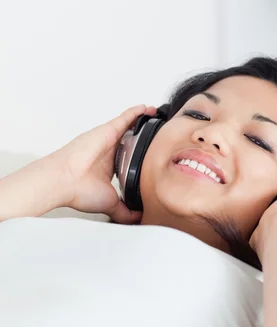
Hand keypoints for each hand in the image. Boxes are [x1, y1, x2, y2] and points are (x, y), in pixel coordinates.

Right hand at [49, 104, 155, 223]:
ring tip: (158, 117)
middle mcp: (109, 152)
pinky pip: (125, 118)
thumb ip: (125, 211)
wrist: (65, 179)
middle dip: (146, 137)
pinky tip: (148, 108)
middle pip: (132, 140)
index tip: (155, 154)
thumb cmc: (79, 191)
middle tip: (161, 134)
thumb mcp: (110, 204)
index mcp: (110, 167)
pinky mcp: (108, 130)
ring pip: (130, 127)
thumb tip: (139, 218)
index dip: (142, 155)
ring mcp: (108, 140)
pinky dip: (136, 112)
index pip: (130, 158)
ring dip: (144, 121)